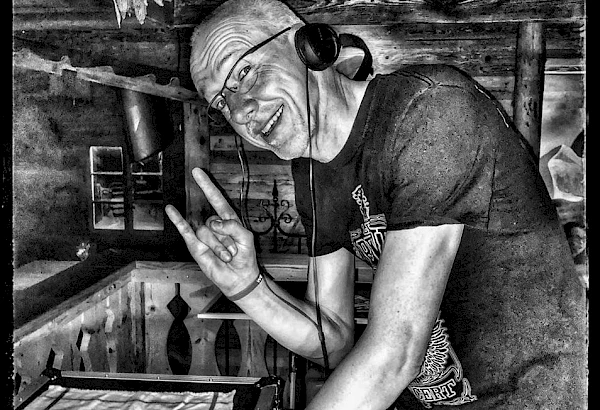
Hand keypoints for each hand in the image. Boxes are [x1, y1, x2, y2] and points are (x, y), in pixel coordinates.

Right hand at [165, 168, 259, 296]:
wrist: (239, 277)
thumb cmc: (245, 256)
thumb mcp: (246, 238)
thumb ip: (233, 226)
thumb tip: (213, 224)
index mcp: (228, 220)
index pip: (216, 199)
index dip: (207, 186)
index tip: (197, 172)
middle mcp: (214, 225)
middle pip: (213, 221)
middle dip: (225, 238)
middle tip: (233, 251)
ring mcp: (204, 235)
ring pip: (205, 232)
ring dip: (218, 247)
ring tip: (225, 257)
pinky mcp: (195, 246)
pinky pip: (185, 231)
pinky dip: (178, 220)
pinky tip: (171, 210)